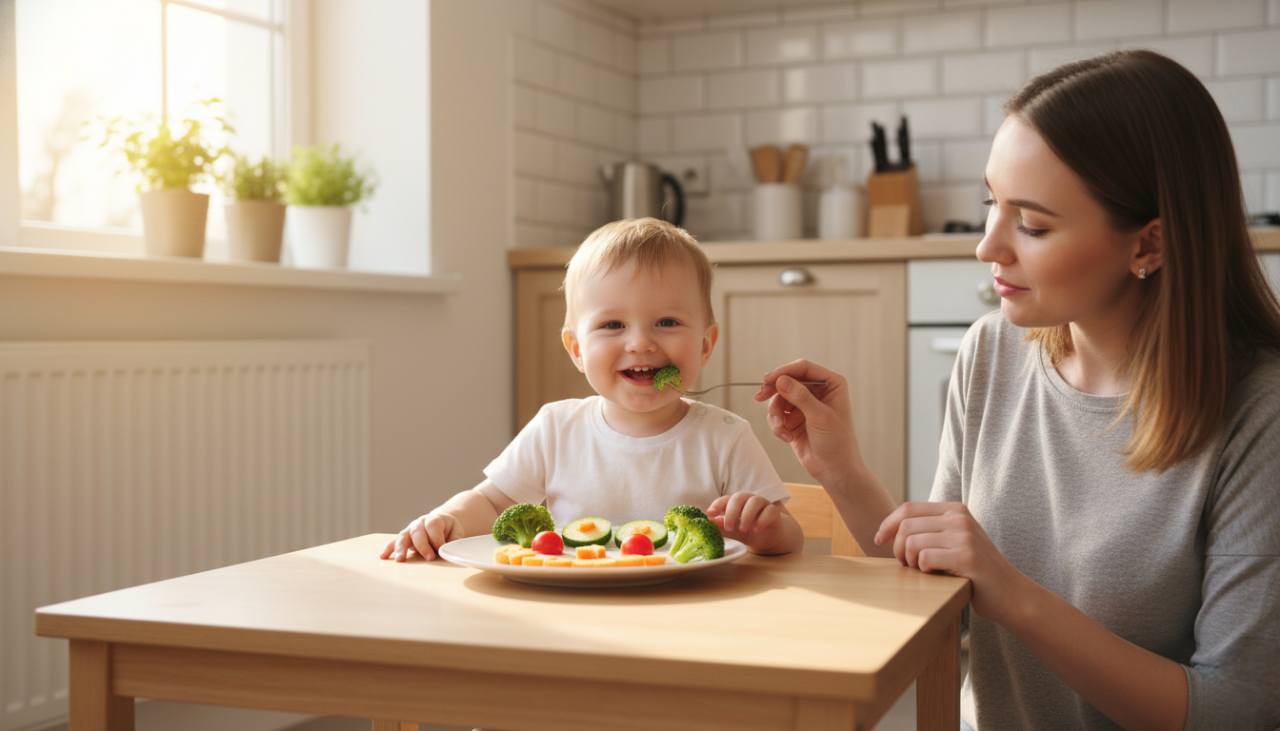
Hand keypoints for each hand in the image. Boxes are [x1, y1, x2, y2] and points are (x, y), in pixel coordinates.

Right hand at [379, 513, 464, 561]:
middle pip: (417, 531)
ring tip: (401, 560)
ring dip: (401, 548)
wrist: (440, 524)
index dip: (437, 537)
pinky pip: (394, 542)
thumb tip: (450, 551)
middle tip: (429, 558)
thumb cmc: (449, 531)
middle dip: (422, 545)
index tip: (441, 549)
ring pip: (403, 536)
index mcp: (434, 519)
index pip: (433, 525)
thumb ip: (454, 541)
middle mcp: (420, 523)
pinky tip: (383, 556)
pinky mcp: (404, 538)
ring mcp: (410, 530)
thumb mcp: (456, 533)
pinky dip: (388, 548)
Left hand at [706, 493, 783, 547]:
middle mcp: (749, 500)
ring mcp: (763, 505)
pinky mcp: (774, 513)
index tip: (710, 514)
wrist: (767, 539)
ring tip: (743, 529)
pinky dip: (762, 520)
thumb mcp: (733, 531)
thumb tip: (708, 523)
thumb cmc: (747, 532)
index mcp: (736, 503)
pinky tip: (756, 529)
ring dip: (747, 515)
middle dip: (732, 512)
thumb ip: (722, 527)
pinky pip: (770, 511)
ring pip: (755, 501)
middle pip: (739, 498)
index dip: (717, 505)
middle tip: (729, 527)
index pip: (725, 499)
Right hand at [754, 360, 862, 485]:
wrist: (835, 470)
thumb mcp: (820, 417)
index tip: (768, 380)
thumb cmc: (837, 443)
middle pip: (787, 381)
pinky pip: (777, 414)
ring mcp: (805, 405)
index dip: (784, 371)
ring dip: (776, 414)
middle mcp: (818, 391)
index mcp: (831, 384)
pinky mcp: (794, 419)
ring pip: (779, 398)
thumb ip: (801, 397)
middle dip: (774, 392)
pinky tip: (786, 437)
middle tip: (759, 397)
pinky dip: (777, 426)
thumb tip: (781, 380)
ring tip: (781, 430)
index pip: (803, 368)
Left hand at [875, 501, 1029, 622]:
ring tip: (923, 572)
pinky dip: (924, 571)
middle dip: (898, 548)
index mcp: (954, 510)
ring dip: (910, 562)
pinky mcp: (965, 556)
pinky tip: (937, 577)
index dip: (887, 524)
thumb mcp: (954, 540)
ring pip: (912, 542)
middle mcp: (959, 518)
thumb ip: (930, 529)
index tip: (878, 540)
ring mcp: (963, 536)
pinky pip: (924, 559)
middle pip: (906, 526)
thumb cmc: (974, 571)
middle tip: (908, 565)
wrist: (1010, 594)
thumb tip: (890, 528)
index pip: (908, 508)